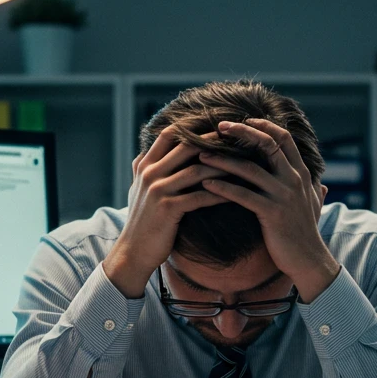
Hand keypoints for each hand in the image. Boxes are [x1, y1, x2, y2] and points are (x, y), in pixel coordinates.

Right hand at [104, 126, 226, 297]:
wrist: (133, 252)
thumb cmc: (141, 221)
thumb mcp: (136, 190)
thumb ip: (141, 169)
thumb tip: (145, 152)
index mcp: (145, 165)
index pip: (169, 134)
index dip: (193, 125)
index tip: (216, 126)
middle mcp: (150, 173)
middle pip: (186, 146)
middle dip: (214, 142)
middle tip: (238, 140)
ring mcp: (158, 190)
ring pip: (197, 170)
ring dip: (222, 167)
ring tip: (244, 166)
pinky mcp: (168, 208)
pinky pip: (200, 196)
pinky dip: (220, 193)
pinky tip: (237, 194)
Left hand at [198, 119, 341, 302]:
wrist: (309, 260)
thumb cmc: (307, 234)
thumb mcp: (315, 207)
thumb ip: (315, 191)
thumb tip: (323, 184)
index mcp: (301, 173)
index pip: (283, 138)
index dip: (264, 125)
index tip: (243, 120)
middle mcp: (293, 179)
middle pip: (267, 144)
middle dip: (241, 132)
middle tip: (218, 126)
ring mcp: (283, 196)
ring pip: (250, 168)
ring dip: (224, 160)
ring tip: (202, 154)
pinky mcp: (272, 213)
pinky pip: (243, 195)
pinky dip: (223, 187)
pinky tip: (205, 183)